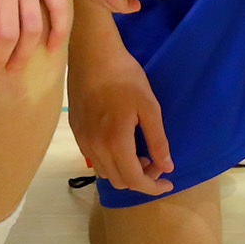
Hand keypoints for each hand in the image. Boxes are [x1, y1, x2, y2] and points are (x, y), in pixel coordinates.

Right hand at [66, 35, 171, 193]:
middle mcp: (95, 147)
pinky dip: (110, 162)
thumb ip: (158, 141)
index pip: (134, 180)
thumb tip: (166, 167)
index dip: (153, 187)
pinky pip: (93, 158)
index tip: (168, 182)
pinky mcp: (76, 131)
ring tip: (139, 154)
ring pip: (104, 172)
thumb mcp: (150, 108)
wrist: (93, 56)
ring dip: (124, 172)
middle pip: (118, 181)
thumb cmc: (125, 78)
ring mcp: (82, 140)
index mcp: (115, 142)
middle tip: (155, 162)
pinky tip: (120, 144)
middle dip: (141, 179)